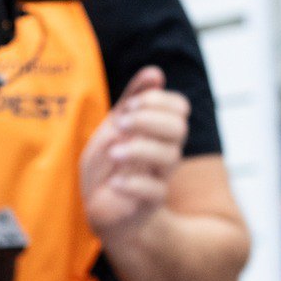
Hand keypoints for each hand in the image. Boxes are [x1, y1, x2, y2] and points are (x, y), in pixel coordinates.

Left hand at [81, 66, 189, 239]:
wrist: (100, 207)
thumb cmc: (108, 164)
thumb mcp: (114, 128)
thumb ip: (132, 102)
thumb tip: (155, 72)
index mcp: (159, 131)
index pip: (179, 107)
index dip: (157, 100)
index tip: (130, 105)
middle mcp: (165, 152)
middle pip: (179, 127)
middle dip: (148, 119)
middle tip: (119, 124)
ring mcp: (160, 177)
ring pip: (170, 156)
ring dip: (139, 149)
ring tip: (113, 153)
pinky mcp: (150, 203)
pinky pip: (155, 191)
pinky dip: (134, 183)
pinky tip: (115, 182)